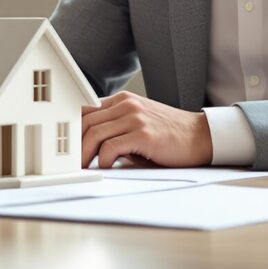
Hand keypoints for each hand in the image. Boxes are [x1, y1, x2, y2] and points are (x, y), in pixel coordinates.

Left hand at [80, 91, 212, 168]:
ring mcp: (136, 118)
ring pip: (95, 133)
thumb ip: (117, 126)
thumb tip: (88, 143)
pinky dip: (102, 159)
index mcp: (123, 100)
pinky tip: (104, 167)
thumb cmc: (169, 134)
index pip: (86, 110)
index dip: (72, 129)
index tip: (67, 146)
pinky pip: (112, 146)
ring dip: (84, 154)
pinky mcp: (144, 134)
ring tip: (83, 167)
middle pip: (86, 121)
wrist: (200, 136)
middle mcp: (127, 105)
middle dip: (74, 143)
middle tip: (70, 161)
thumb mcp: (140, 122)